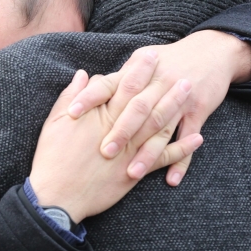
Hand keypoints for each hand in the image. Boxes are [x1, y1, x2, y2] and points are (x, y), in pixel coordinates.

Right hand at [30, 70, 203, 222]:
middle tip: (179, 67)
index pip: (123, 85)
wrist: (58, 195)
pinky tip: (198, 138)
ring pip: (159, 124)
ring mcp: (131, 151)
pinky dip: (182, 149)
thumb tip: (82, 75)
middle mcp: (120, 130)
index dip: (138, 69)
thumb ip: (71, 96)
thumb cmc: (52, 157)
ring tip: (189, 90)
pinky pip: (164, 158)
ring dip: (176, 106)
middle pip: (146, 100)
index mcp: (100, 115)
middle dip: (163, 83)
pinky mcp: (136, 171)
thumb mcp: (55, 121)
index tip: (150, 55)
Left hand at [66, 31, 250, 185]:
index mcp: (138, 71)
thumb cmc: (167, 59)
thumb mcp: (140, 59)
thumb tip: (83, 80)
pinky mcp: (198, 111)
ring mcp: (179, 99)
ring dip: (148, 153)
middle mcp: (158, 84)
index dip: (89, 98)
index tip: (71, 113)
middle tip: (104, 153)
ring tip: (132, 173)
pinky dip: (182, 160)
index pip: (109, 84)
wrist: (212, 51)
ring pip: (162, 129)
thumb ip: (115, 76)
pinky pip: (188, 138)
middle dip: (121, 131)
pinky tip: (171, 180)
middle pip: (137, 109)